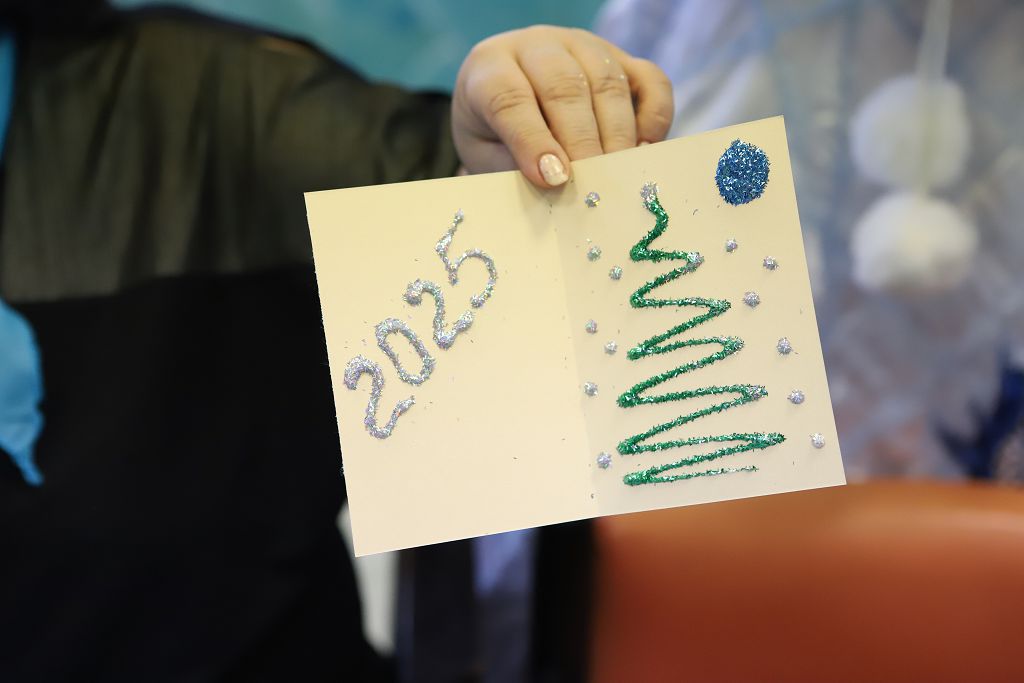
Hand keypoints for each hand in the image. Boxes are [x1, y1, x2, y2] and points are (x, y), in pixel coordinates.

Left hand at [452, 26, 673, 187]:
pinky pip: (650, 80)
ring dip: (616, 135)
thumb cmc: (494, 137)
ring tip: (616, 177)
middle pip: (565, 87)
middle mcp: (537, 46)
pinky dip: (654, 117)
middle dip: (581, 142)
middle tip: (592, 185)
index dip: (532, 140)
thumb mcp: (488, 156)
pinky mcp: (621, 58)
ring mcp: (582, 46)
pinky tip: (643, 152)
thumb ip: (515, 169)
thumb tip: (558, 191)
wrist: (506, 103)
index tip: (552, 179)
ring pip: (608, 81)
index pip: (509, 97)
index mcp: (490, 67)